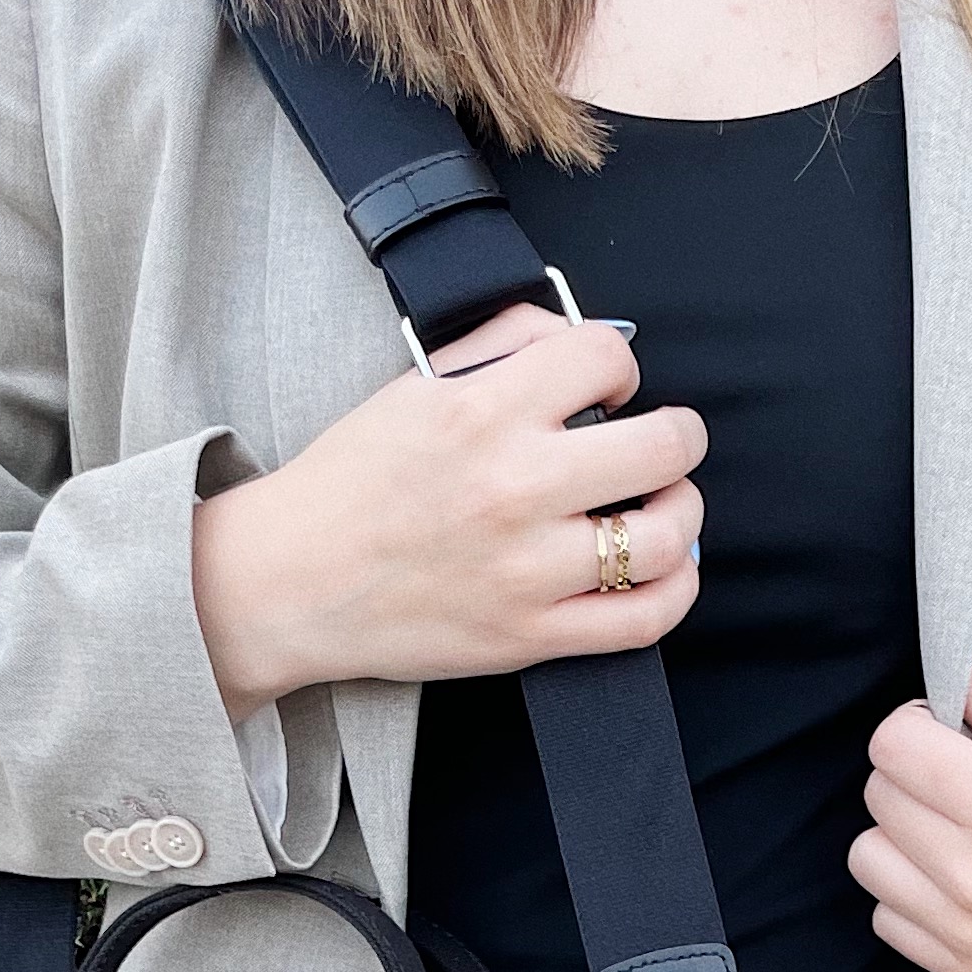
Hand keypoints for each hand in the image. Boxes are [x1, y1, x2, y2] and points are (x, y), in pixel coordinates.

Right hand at [191, 302, 704, 716]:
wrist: (289, 582)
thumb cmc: (351, 483)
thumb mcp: (412, 386)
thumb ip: (502, 345)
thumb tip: (581, 335)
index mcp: (481, 413)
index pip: (604, 358)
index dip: (619, 368)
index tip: (607, 390)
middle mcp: (512, 487)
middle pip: (663, 447)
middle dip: (678, 436)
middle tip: (663, 442)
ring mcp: (527, 569)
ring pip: (664, 537)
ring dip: (682, 512)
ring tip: (664, 505)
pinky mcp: (529, 636)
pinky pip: (643, 619)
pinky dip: (675, 589)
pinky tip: (667, 567)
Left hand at [848, 653, 971, 971]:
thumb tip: (945, 658)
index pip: (891, 744)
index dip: (918, 724)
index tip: (950, 730)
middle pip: (878, 799)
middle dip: (914, 776)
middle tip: (968, 778)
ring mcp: (971, 935)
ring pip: (871, 862)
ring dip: (903, 837)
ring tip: (959, 831)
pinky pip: (891, 923)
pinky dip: (913, 897)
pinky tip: (962, 880)